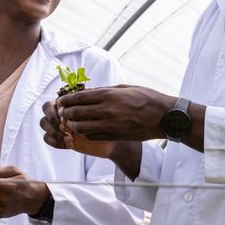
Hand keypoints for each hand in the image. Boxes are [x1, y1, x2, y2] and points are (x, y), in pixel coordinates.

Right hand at [40, 100, 113, 156]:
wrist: (107, 141)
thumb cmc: (105, 124)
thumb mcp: (97, 114)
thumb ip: (84, 108)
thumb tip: (73, 107)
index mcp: (67, 103)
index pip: (51, 103)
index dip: (54, 112)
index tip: (67, 120)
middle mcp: (60, 112)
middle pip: (45, 111)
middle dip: (52, 121)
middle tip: (64, 129)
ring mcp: (58, 124)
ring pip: (43, 124)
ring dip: (54, 132)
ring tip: (69, 139)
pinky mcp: (58, 137)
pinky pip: (46, 138)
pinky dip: (56, 142)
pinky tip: (70, 144)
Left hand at [56, 85, 175, 141]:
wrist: (164, 117)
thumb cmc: (147, 98)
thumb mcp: (125, 88)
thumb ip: (105, 90)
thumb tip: (88, 92)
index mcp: (109, 95)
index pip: (79, 97)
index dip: (66, 99)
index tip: (61, 101)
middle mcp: (107, 110)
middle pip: (76, 112)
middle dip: (66, 112)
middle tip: (62, 112)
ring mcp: (110, 125)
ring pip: (81, 127)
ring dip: (73, 124)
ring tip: (72, 122)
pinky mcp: (114, 136)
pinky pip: (92, 136)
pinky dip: (85, 133)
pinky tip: (85, 130)